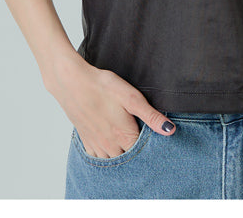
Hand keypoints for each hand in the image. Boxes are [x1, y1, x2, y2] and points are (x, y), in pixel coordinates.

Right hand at [44, 52, 175, 158]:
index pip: (142, 153)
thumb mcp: (132, 97)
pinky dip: (104, 155)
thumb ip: (151, 116)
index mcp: (124, 136)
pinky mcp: (85, 139)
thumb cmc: (103, 86)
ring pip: (112, 160)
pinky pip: (97, 157)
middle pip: (127, 159)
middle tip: (140, 139)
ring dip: (120, 155)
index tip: (154, 140)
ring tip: (126, 143)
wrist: (72, 82)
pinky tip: (109, 145)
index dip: (150, 147)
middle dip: (135, 153)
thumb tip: (170, 130)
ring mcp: (96, 144)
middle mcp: (110, 145)